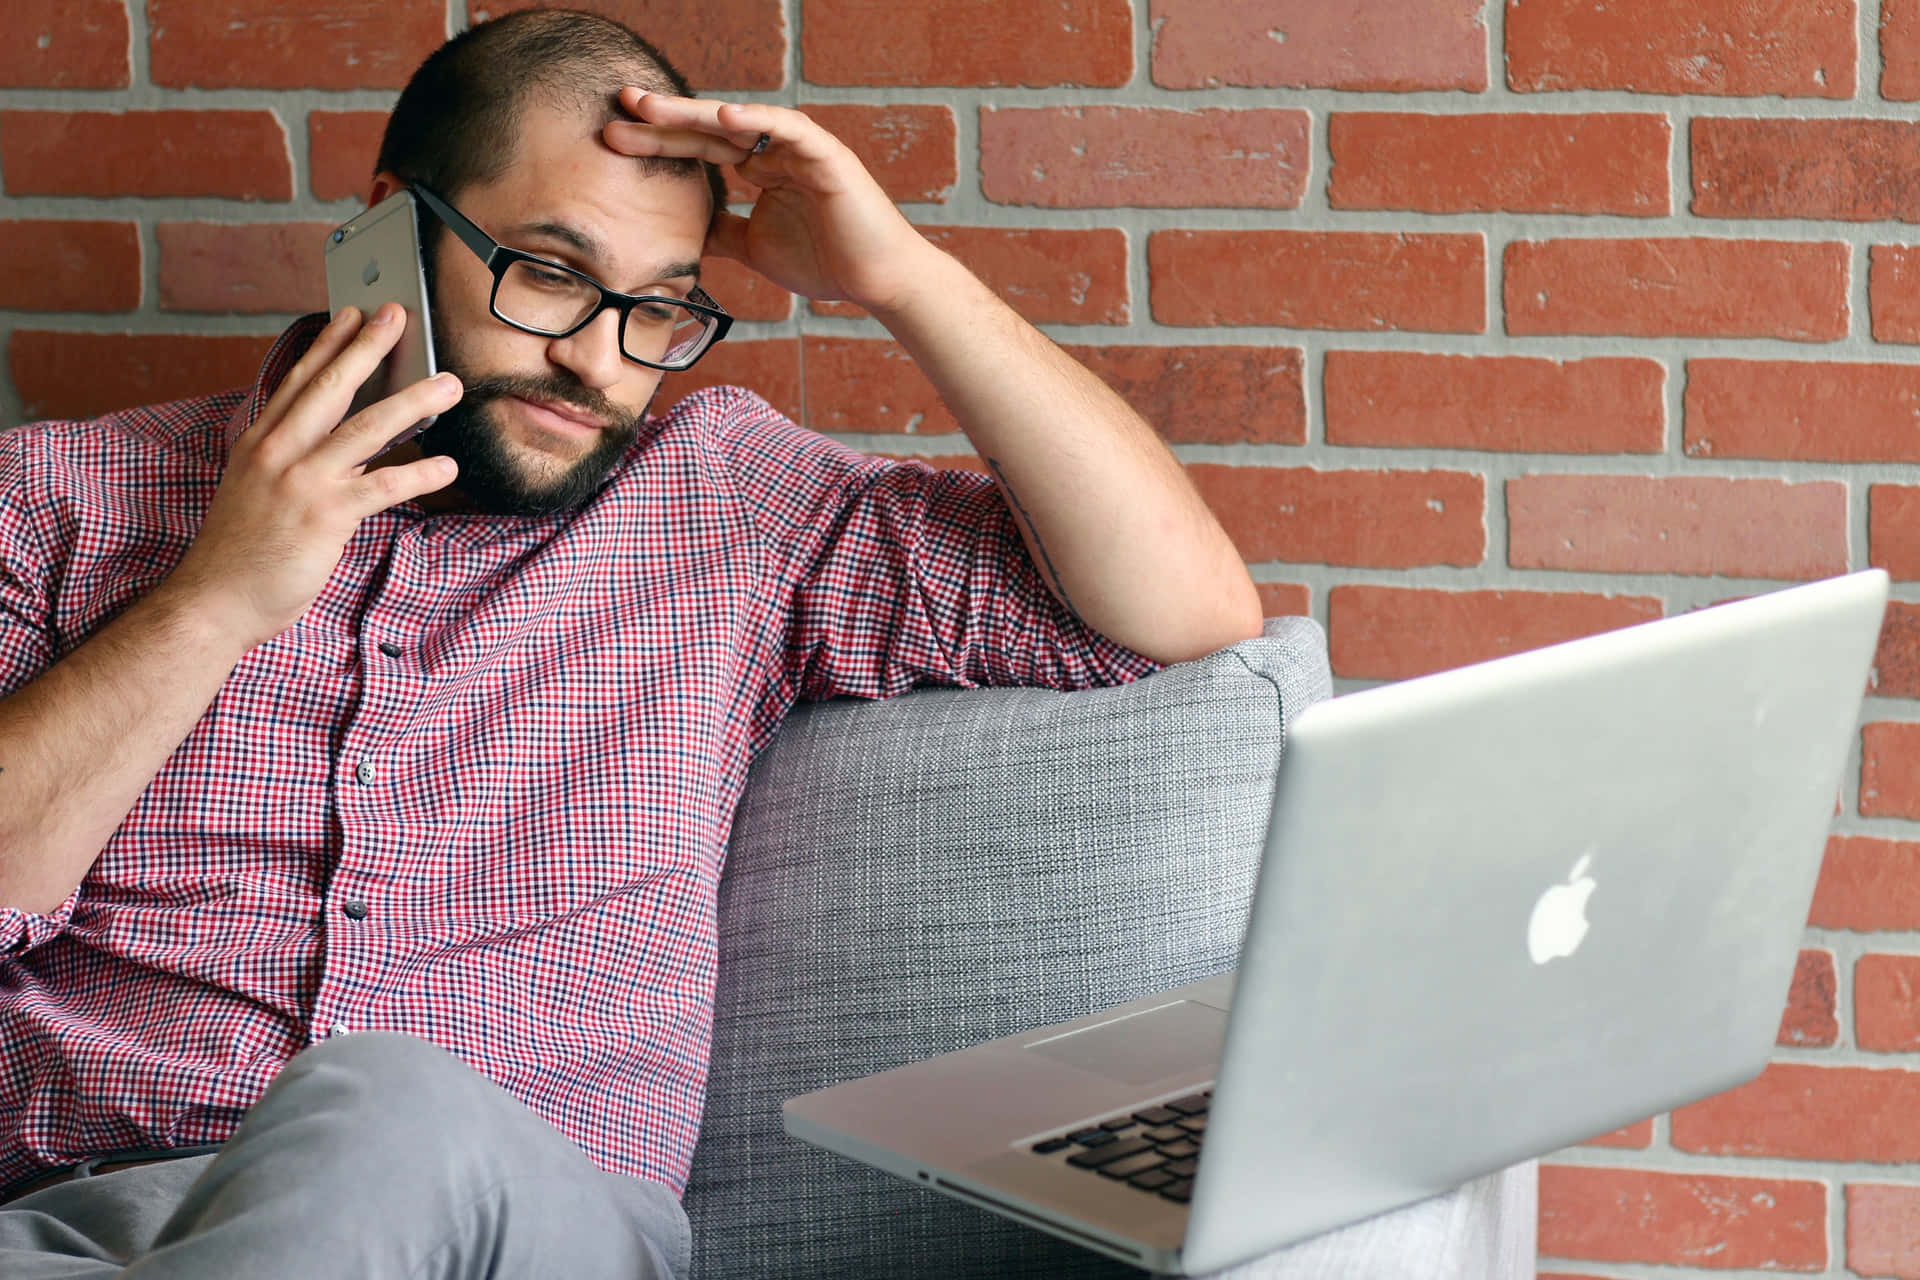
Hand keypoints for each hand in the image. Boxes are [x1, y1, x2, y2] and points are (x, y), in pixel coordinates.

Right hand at [161, 304, 463, 650]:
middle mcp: (277, 452)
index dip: (328, 345)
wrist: (215, 600)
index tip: (351, 313)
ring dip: (412, 402)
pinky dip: (419, 473)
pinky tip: (448, 466)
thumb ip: (296, 463)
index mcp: (260, 443)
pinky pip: (383, 486)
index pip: (298, 381)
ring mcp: (301, 481)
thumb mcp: (258, 491)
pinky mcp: (325, 516)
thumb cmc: (241, 552)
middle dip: (367, 347)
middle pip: (331, 388)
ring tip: (448, 384)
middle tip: (398, 315)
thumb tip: (347, 446)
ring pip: (365, 429)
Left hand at [602, 91, 940, 315]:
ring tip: (653, 107)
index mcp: (761, 169)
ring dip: (696, 113)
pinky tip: (723, 117)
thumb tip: (686, 232)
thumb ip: (722, 233)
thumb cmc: (826, 263)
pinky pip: (789, 130)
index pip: (700, 148)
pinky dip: (758, 121)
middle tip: (620, 103)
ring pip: (742, 122)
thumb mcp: (755, 248)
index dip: (658, 141)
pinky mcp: (828, 157)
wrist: (877, 282)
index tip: (614, 137)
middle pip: (710, 128)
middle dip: (664, 117)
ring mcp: (801, 150)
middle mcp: (777, 152)